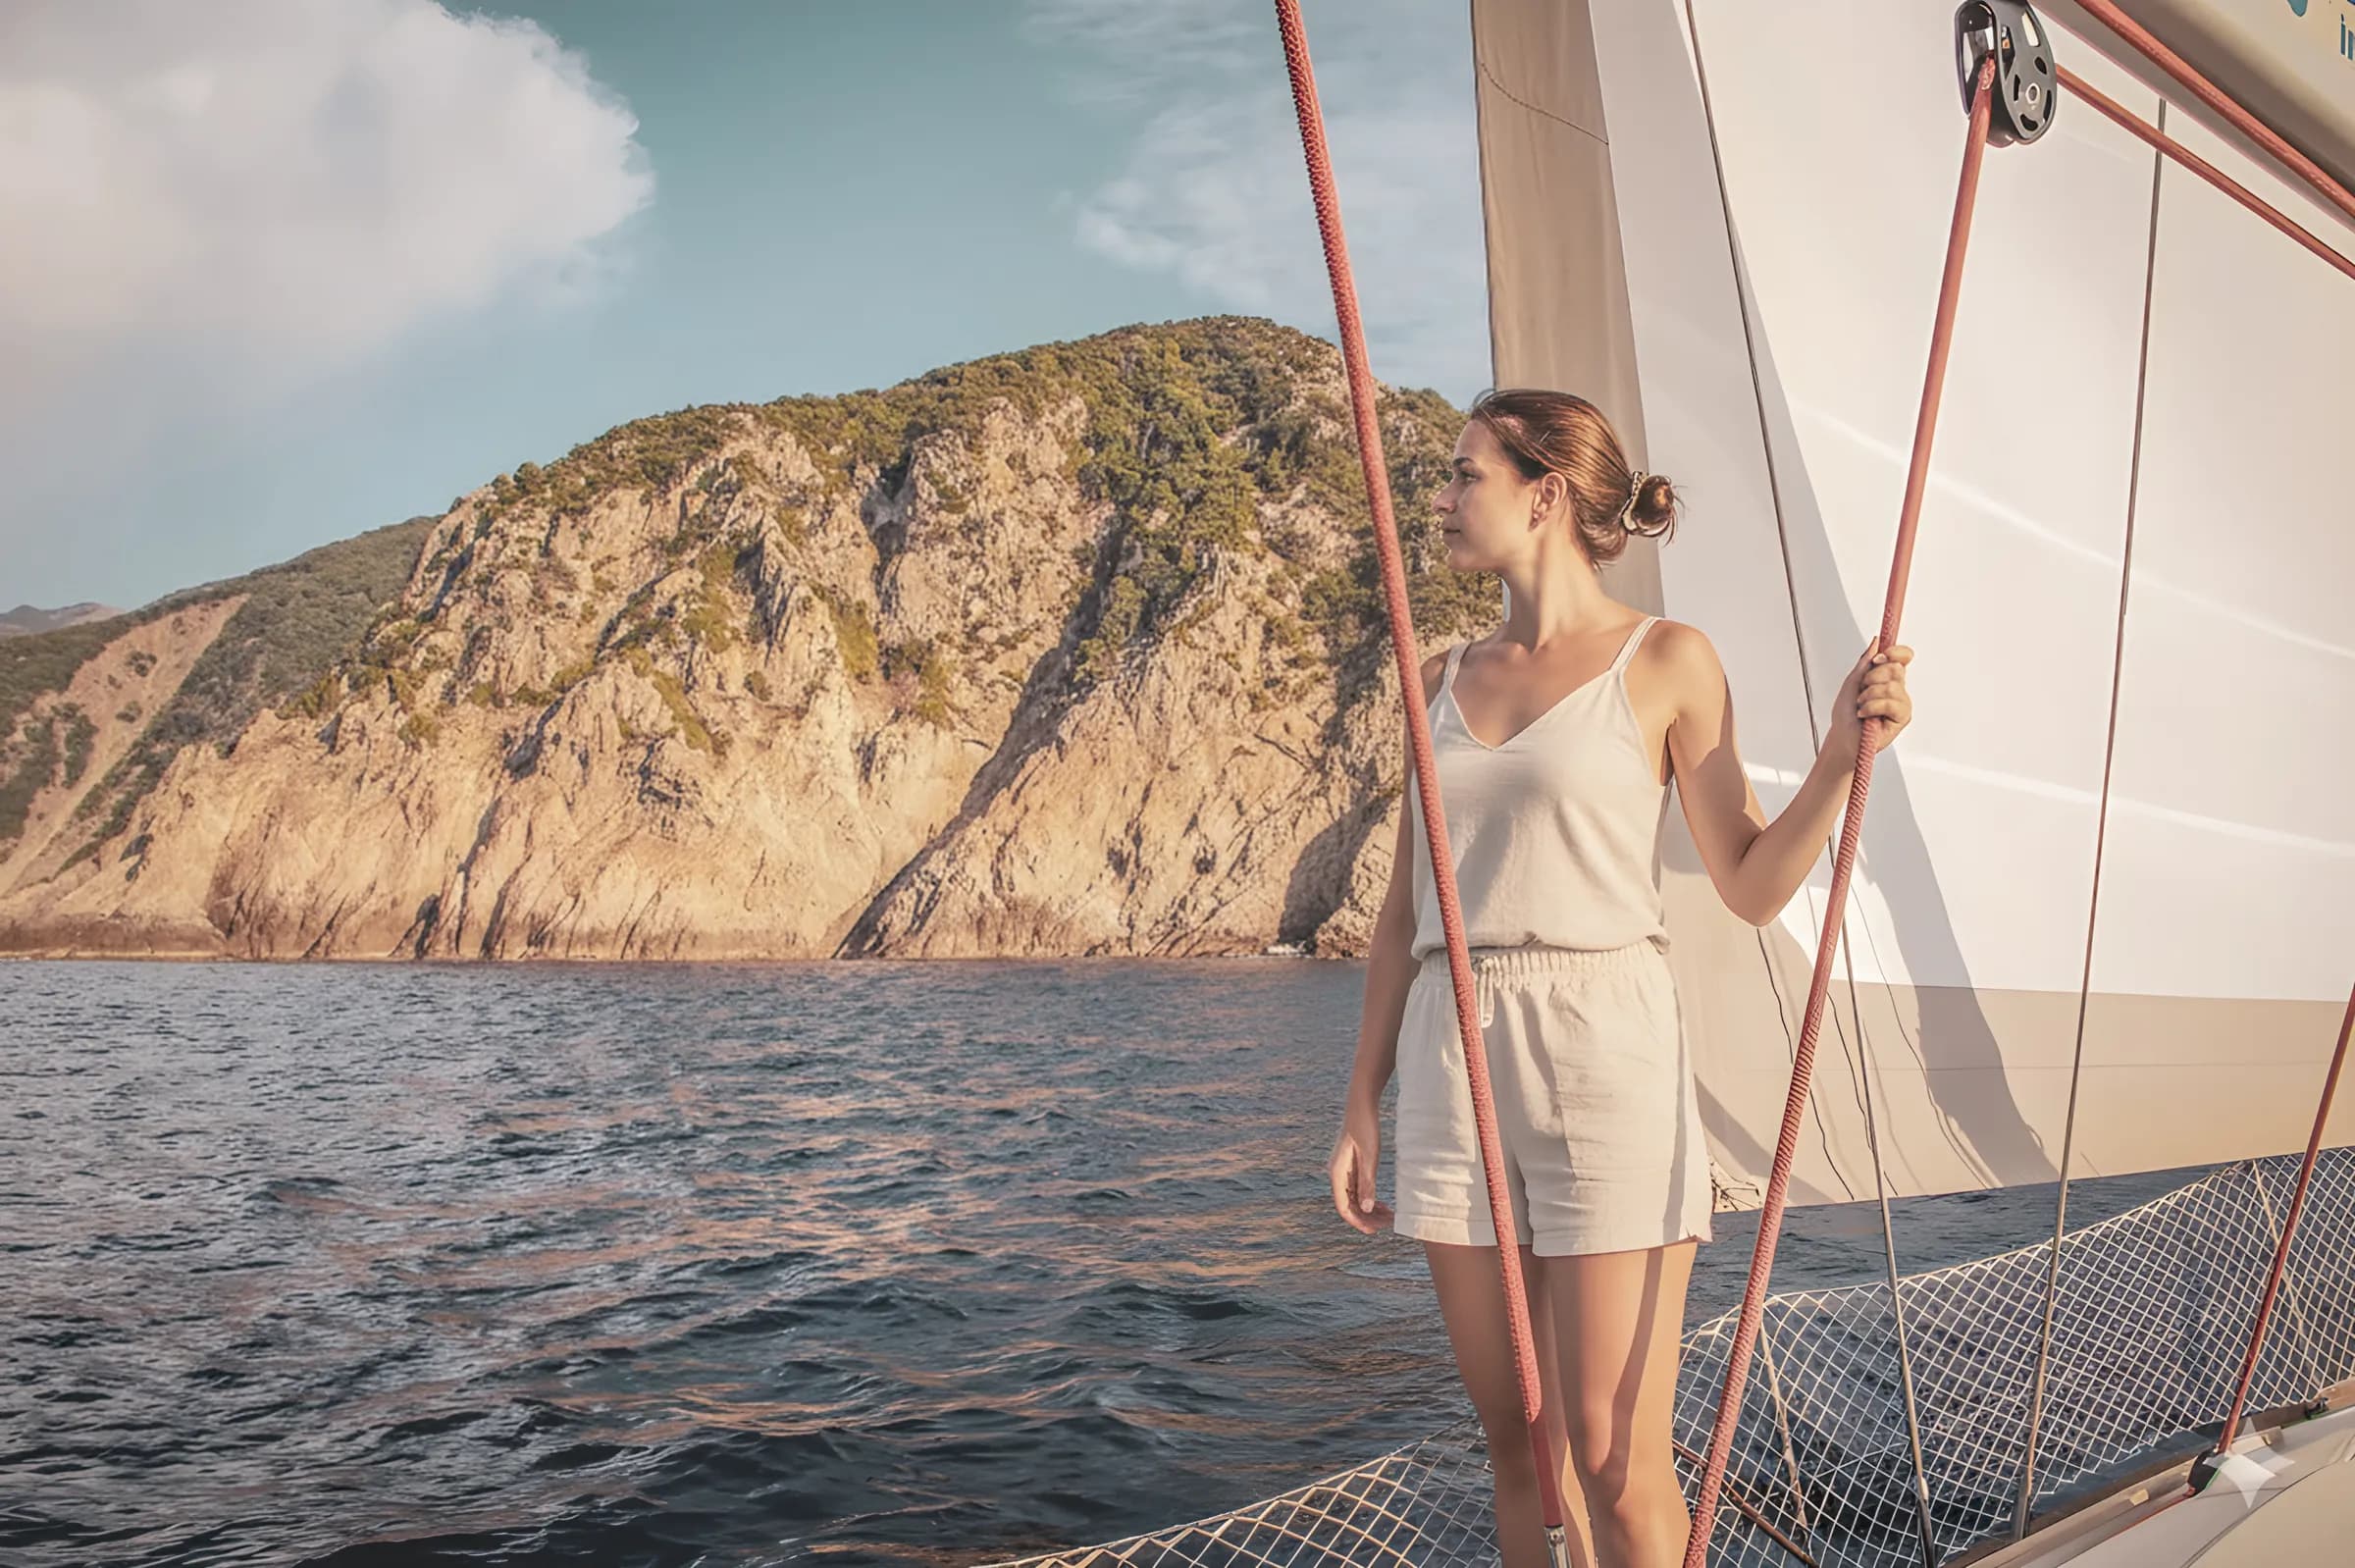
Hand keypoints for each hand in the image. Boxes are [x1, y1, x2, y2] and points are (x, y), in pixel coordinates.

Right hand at [1328, 1104, 1394, 1234]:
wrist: (1361, 1107)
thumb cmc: (1365, 1129)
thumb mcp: (1370, 1158)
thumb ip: (1367, 1184)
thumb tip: (1367, 1210)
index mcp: (1336, 1173)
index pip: (1344, 1208)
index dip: (1358, 1222)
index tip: (1374, 1231)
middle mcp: (1337, 1174)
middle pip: (1349, 1205)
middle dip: (1367, 1217)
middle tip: (1387, 1224)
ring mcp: (1343, 1171)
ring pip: (1354, 1198)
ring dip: (1369, 1209)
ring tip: (1388, 1215)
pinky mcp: (1351, 1166)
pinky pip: (1357, 1189)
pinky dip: (1369, 1197)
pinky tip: (1382, 1203)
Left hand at [1825, 641, 1912, 761]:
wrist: (1842, 736)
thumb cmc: (1846, 712)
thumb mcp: (1852, 681)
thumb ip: (1865, 662)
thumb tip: (1877, 641)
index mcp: (1887, 676)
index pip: (1903, 656)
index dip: (1895, 652)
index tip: (1879, 657)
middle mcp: (1897, 687)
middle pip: (1895, 668)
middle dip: (1872, 678)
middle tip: (1862, 691)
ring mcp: (1901, 702)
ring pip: (1892, 686)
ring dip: (1869, 695)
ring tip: (1862, 706)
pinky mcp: (1903, 717)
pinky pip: (1891, 703)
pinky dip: (1872, 707)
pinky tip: (1866, 714)